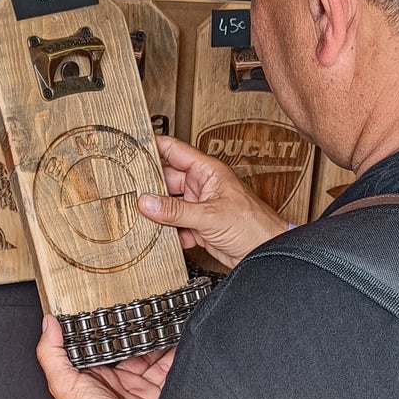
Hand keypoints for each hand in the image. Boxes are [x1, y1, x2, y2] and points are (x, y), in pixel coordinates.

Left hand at [36, 315, 174, 398]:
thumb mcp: (64, 384)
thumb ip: (52, 354)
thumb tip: (48, 324)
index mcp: (94, 376)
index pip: (101, 345)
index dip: (107, 327)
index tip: (113, 305)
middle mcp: (117, 380)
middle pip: (130, 348)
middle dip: (138, 330)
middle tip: (145, 308)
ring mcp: (139, 386)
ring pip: (152, 355)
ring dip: (158, 339)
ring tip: (164, 317)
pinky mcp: (158, 393)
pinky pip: (169, 369)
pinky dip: (176, 355)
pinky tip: (179, 339)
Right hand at [138, 135, 287, 268]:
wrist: (266, 251)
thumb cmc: (254, 225)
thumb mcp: (209, 215)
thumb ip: (176, 210)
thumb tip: (147, 203)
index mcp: (208, 172)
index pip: (175, 151)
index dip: (154, 146)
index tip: (133, 146)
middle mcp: (202, 186)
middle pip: (167, 180)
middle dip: (151, 188)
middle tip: (131, 192)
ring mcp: (200, 207)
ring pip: (170, 205)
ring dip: (159, 213)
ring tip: (143, 217)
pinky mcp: (200, 227)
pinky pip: (177, 225)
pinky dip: (170, 232)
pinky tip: (164, 236)